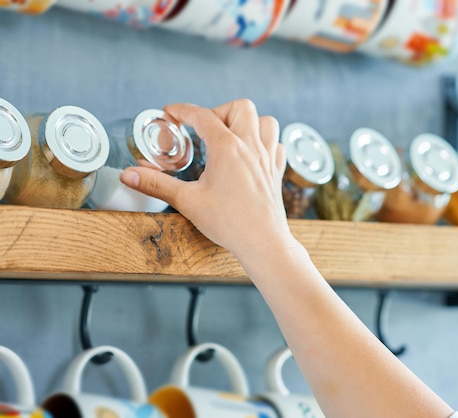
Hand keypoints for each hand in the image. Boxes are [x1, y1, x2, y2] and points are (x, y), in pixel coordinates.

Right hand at [119, 100, 292, 258]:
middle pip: (240, 108)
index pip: (202, 115)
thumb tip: (130, 175)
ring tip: (231, 135)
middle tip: (204, 129)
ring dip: (248, 122)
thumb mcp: (187, 201)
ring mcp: (267, 158)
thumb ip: (156, 184)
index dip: (183, 110)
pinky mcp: (276, 172)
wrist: (262, 242)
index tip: (170, 113)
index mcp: (227, 148)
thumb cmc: (229, 223)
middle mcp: (251, 147)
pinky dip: (265, 141)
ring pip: (266, 121)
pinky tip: (252, 153)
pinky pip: (277, 144)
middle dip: (219, 111)